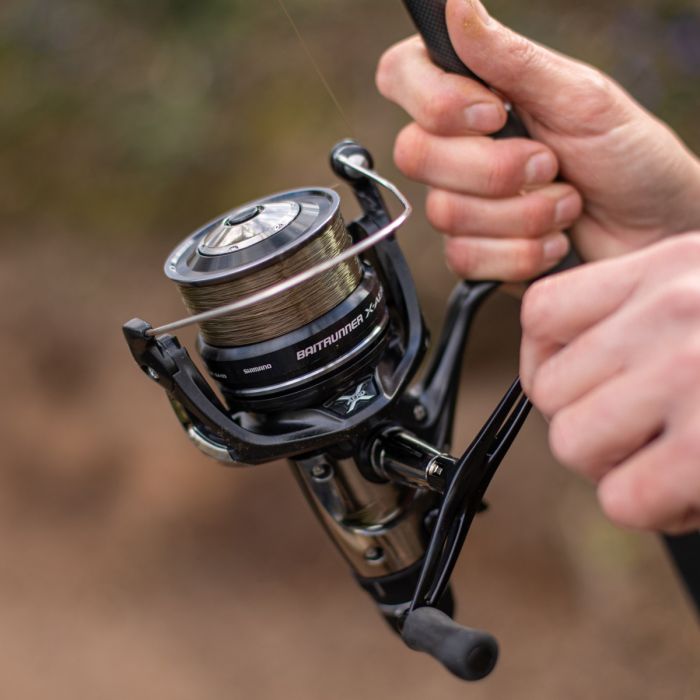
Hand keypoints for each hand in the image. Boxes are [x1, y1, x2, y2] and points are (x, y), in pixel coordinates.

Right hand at [376, 0, 699, 280]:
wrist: (652, 230)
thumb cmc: (628, 156)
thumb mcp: (580, 98)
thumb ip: (511, 58)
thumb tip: (456, 6)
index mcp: (476, 93)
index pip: (402, 76)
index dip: (433, 100)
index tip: (492, 112)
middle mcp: (459, 146)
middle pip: (415, 154)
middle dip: (493, 168)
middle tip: (549, 163)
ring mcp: (463, 201)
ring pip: (444, 212)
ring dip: (522, 213)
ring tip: (566, 203)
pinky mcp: (473, 251)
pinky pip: (465, 257)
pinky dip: (521, 252)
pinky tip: (553, 239)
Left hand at [520, 234, 699, 533]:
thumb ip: (632, 313)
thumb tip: (551, 366)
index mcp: (666, 269)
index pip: (542, 313)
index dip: (547, 359)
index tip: (581, 379)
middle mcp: (671, 313)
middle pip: (550, 388)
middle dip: (586, 420)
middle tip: (639, 430)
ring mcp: (688, 376)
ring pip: (572, 441)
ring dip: (611, 464)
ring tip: (664, 457)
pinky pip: (621, 498)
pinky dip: (651, 507)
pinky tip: (689, 490)